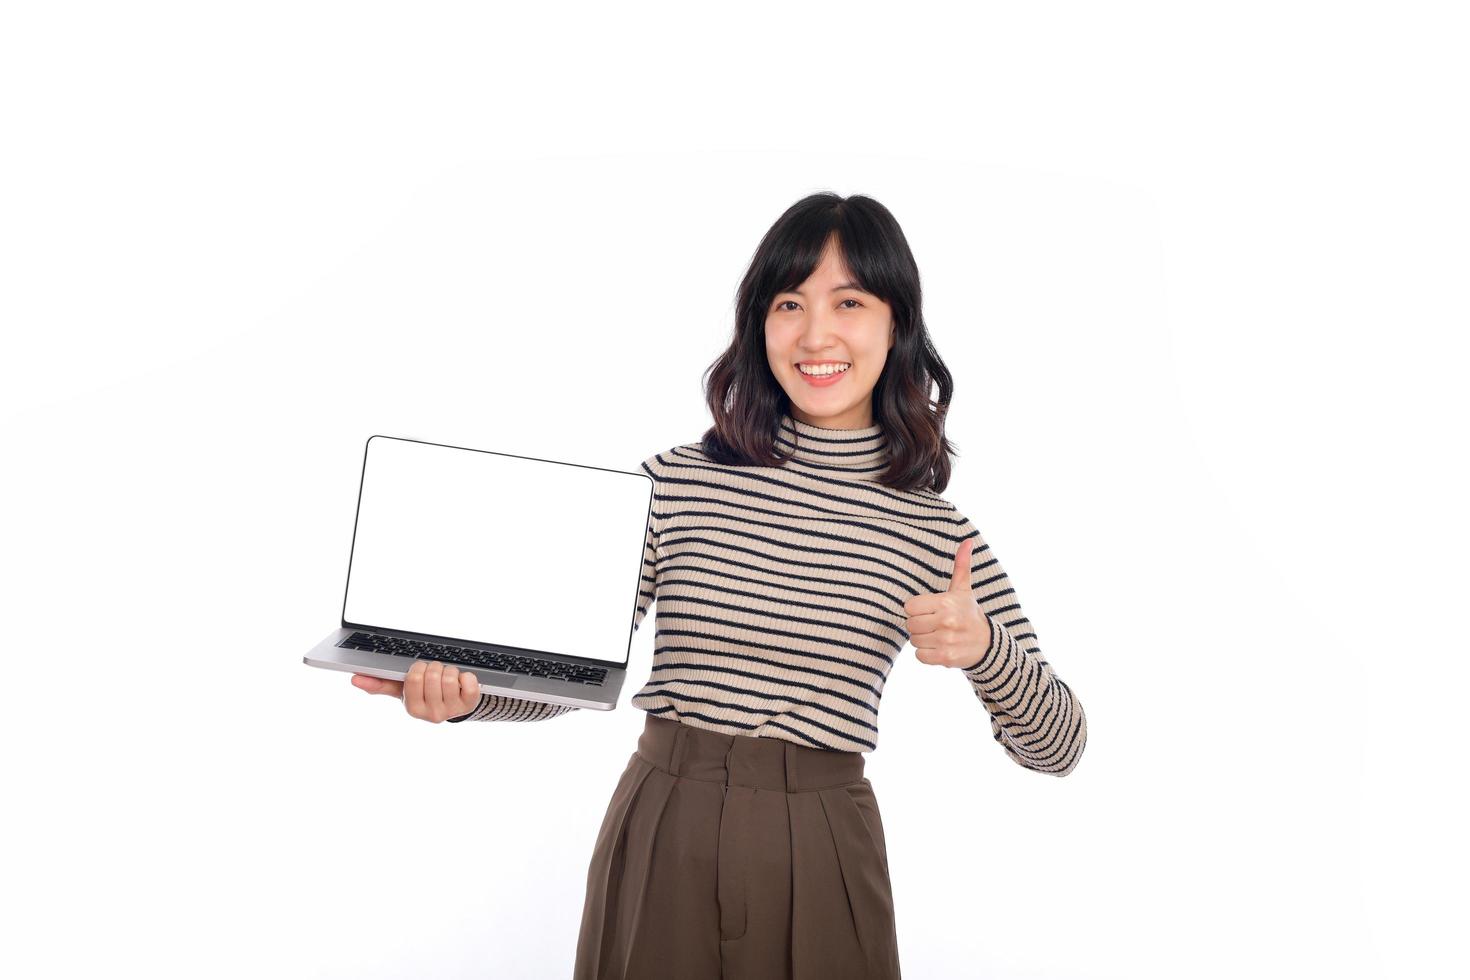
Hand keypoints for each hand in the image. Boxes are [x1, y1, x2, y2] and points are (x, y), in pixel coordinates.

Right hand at [351, 660, 481, 722]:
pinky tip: (462, 682)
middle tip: (434, 673)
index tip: (419, 668)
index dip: (418, 667)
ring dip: (449, 670)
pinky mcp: (469, 704)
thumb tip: (355, 679)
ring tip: (447, 678)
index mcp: (413, 708)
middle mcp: (431, 713)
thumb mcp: (402, 691)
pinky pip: (469, 682)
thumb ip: (380, 684)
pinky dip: (467, 676)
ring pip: (450, 677)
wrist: (454, 704)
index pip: (414, 678)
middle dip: (434, 667)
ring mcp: (451, 710)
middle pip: (432, 674)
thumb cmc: (425, 694)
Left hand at [902, 538, 992, 669]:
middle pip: (910, 624)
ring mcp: (946, 640)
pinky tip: (939, 647)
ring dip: (923, 640)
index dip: (916, 609)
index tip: (929, 610)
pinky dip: (926, 654)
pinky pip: (919, 656)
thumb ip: (961, 565)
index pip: (909, 607)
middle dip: (919, 625)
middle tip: (934, 624)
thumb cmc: (969, 613)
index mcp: (946, 602)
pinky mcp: (945, 657)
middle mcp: (946, 621)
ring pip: (914, 641)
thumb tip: (968, 541)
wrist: (988, 644)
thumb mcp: (964, 589)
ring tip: (938, 635)